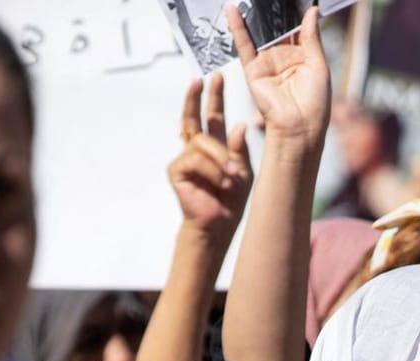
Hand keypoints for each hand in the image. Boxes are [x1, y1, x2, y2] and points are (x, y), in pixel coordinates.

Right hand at [170, 72, 251, 246]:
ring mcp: (184, 158)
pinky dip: (212, 171)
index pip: (211, 117)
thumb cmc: (231, 201)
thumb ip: (239, 149)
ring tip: (231, 177)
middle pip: (192, 117)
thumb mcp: (243, 171)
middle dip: (196, 97)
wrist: (219, 225)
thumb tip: (239, 124)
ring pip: (202, 142)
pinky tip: (220, 184)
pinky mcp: (176, 170)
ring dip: (221, 159)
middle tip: (199, 79)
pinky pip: (196, 159)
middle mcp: (195, 149)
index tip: (213, 77)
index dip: (212, 98)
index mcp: (213, 147)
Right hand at [228, 5, 329, 145]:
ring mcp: (267, 62)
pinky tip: (232, 10)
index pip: (297, 26)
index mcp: (303, 55)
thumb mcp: (319, 65)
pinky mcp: (252, 70)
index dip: (295, 10)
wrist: (299, 130)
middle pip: (277, 26)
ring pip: (260, 32)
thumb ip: (311, 37)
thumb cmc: (315, 104)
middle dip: (274, 8)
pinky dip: (237, 28)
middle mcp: (283, 56)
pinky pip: (244, 46)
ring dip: (256, 13)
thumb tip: (312, 11)